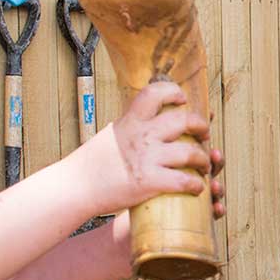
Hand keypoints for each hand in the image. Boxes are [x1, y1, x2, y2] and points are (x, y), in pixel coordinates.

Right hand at [82, 81, 217, 215]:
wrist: (74, 187)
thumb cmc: (91, 165)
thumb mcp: (110, 135)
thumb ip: (130, 127)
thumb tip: (145, 120)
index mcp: (130, 121)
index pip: (154, 93)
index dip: (173, 92)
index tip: (182, 98)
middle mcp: (140, 135)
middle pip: (183, 121)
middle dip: (201, 126)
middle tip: (205, 134)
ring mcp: (146, 158)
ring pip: (190, 152)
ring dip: (203, 159)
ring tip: (204, 165)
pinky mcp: (149, 181)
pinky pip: (184, 181)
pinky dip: (196, 184)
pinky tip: (197, 187)